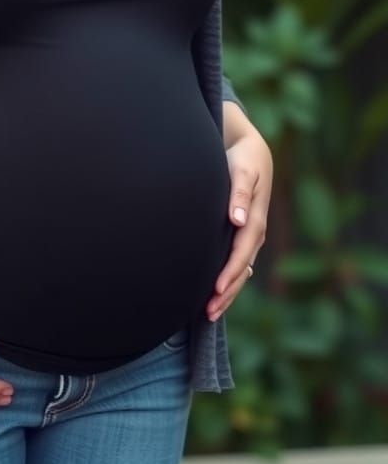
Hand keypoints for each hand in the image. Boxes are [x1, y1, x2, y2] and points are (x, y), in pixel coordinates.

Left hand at [207, 118, 272, 321]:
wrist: (252, 151)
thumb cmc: (244, 159)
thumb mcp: (243, 170)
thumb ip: (239, 193)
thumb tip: (237, 220)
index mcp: (254, 219)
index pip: (242, 253)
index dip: (229, 273)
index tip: (216, 290)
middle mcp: (254, 231)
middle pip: (242, 269)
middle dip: (228, 292)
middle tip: (208, 312)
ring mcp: (249, 234)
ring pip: (240, 269)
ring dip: (228, 290)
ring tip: (209, 311)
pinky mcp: (242, 233)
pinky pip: (236, 261)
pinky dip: (228, 278)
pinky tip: (217, 291)